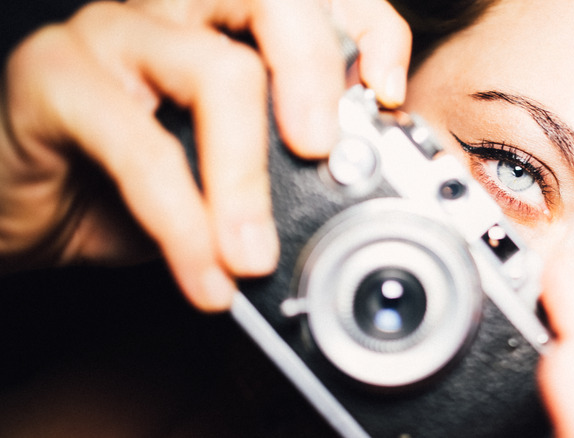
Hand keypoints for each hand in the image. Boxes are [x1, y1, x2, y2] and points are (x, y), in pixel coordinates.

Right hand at [0, 0, 410, 309]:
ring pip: (215, 72)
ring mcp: (114, 31)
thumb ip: (280, 168)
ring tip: (254, 254)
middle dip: (315, 72)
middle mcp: (175, 8)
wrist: (29, 207)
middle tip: (322, 152)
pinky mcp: (56, 74)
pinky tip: (204, 274)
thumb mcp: (225, 174)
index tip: (386, 94)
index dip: (369, 26)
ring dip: (246, 178)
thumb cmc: (130, 184)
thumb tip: (352, 190)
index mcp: (226, 21)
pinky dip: (183, 219)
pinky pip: (141, 146)